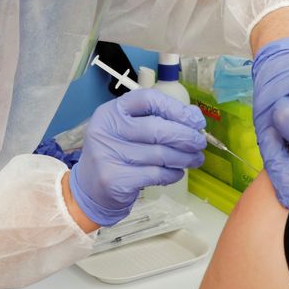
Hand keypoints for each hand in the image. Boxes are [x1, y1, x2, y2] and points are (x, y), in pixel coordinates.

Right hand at [69, 89, 206, 226]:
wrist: (89, 189)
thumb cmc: (115, 154)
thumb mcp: (126, 130)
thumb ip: (155, 120)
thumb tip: (192, 116)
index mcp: (111, 111)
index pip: (148, 100)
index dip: (176, 108)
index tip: (195, 119)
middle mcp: (106, 130)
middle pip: (156, 128)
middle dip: (185, 136)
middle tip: (200, 142)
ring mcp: (108, 155)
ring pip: (159, 154)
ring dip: (184, 157)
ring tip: (196, 158)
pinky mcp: (115, 179)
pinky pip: (155, 174)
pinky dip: (172, 173)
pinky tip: (178, 172)